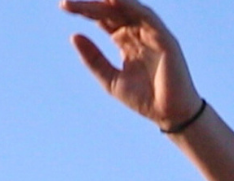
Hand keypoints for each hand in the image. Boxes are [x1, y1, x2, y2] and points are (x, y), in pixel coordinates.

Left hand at [64, 0, 201, 129]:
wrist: (169, 115)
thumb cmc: (144, 99)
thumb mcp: (110, 79)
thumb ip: (93, 58)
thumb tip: (73, 35)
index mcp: (126, 41)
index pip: (103, 19)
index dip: (85, 11)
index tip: (64, 7)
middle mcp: (139, 33)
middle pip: (112, 11)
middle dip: (90, 6)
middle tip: (66, 4)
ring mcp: (152, 34)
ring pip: (128, 10)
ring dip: (108, 2)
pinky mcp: (165, 39)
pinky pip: (147, 17)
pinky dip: (131, 6)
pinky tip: (113, 1)